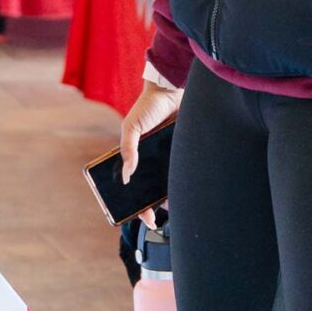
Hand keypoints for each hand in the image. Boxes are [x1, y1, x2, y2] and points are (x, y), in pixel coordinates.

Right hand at [119, 80, 182, 227]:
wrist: (173, 90)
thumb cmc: (148, 106)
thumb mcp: (131, 126)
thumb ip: (127, 149)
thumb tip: (125, 175)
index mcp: (137, 156)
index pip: (135, 185)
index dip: (137, 202)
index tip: (142, 216)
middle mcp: (153, 160)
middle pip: (152, 189)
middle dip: (152, 206)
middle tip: (154, 220)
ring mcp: (169, 158)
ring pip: (170, 184)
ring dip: (170, 198)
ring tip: (172, 210)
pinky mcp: (184, 153)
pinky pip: (184, 172)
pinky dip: (185, 183)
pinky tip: (186, 192)